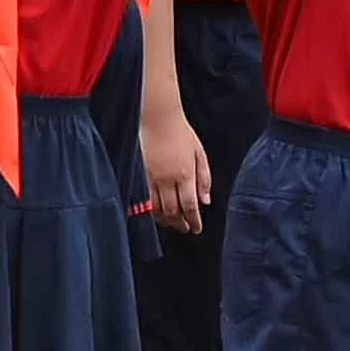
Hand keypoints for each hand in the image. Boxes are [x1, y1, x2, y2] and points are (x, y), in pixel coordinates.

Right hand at [141, 106, 210, 234]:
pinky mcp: (143, 177)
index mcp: (185, 174)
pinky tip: (159, 214)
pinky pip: (148, 201)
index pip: (190, 206)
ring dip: (167, 220)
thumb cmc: (182, 134)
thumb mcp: (200, 153)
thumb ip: (204, 178)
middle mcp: (168, 180)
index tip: (197, 229)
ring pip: (159, 209)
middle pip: (174, 211)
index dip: (194, 220)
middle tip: (187, 229)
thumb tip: (206, 201)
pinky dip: (154, 211)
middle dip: (181, 223)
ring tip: (174, 224)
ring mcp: (153, 179)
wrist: (159, 121)